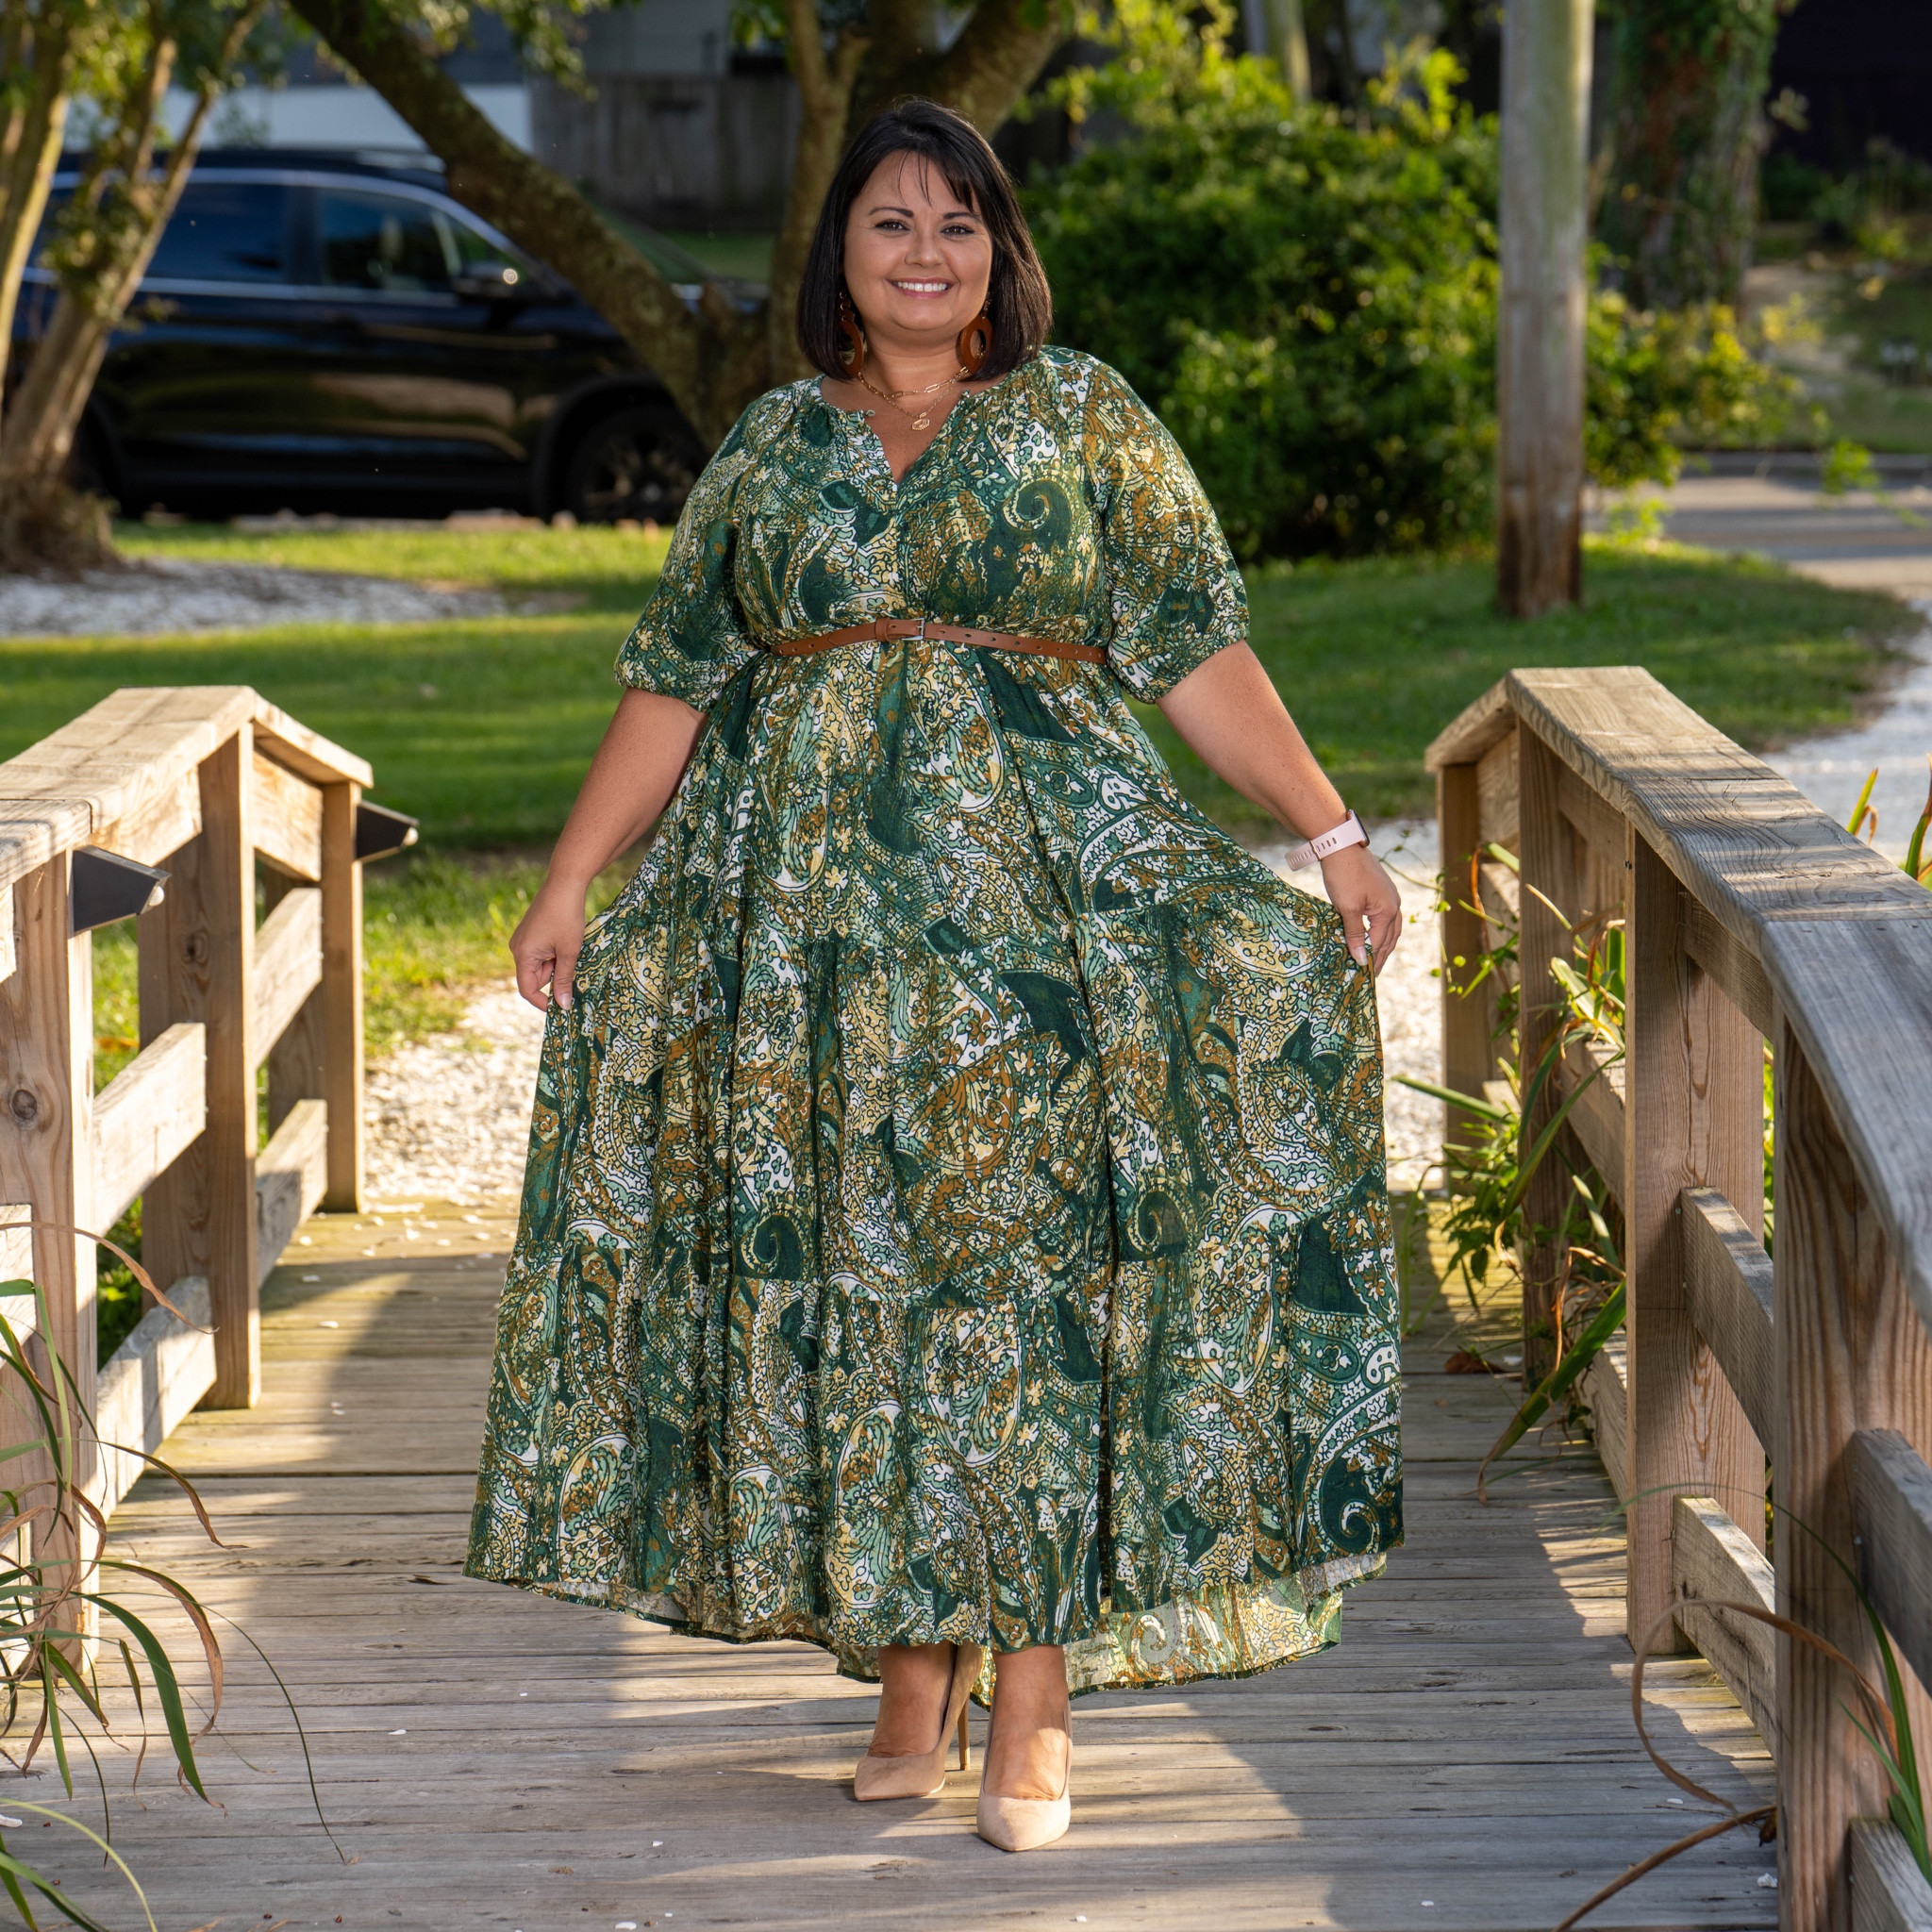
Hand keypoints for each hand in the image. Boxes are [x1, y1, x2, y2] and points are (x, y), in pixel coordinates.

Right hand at [511, 878, 589, 1012]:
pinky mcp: (530, 933)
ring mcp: (523, 940)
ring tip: (571, 948)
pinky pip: (541, 953)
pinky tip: (566, 942)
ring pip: (540, 965)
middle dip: (555, 977)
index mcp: (522, 954)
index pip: (527, 989)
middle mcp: (517, 948)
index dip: (543, 1002)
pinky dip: (554, 954)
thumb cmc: (567, 917)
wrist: (564, 884)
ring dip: (557, 964)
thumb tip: (563, 1005)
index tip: (562, 1007)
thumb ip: (565, 980)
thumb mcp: (569, 952)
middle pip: (535, 977)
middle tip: (574, 965)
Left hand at [1319, 843, 1401, 975]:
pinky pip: (1384, 916)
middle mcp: (1394, 904)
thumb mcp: (1347, 908)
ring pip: (1389, 927)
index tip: (1365, 976)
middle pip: (1390, 937)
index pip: (1380, 943)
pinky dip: (1379, 930)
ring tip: (1374, 958)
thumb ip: (1354, 935)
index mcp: (1388, 910)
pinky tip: (1371, 934)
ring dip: (1382, 944)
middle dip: (1381, 956)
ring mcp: (1389, 896)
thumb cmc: (1343, 876)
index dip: (1372, 960)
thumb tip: (1362, 960)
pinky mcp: (1380, 890)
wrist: (1341, 844)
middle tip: (1372, 973)